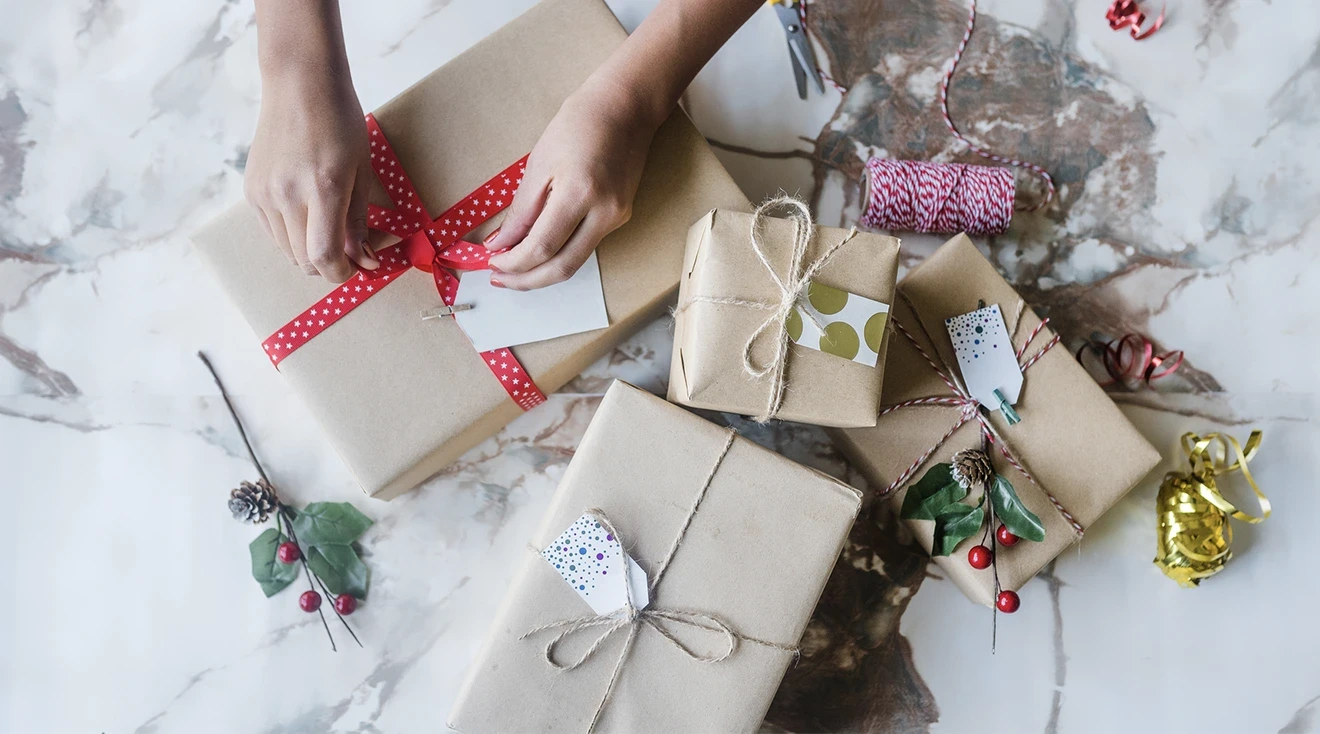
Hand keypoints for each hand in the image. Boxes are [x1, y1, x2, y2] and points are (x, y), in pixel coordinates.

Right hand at [244, 67, 378, 282]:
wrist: (299, 85)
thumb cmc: (340, 122)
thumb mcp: (362, 170)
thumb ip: (359, 220)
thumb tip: (365, 260)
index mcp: (323, 188)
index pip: (323, 255)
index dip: (341, 273)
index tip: (356, 269)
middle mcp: (287, 194)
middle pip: (303, 260)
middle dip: (329, 265)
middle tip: (348, 252)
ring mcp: (265, 193)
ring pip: (286, 250)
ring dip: (309, 252)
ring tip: (328, 229)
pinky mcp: (251, 190)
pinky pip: (272, 232)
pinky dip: (291, 236)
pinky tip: (306, 214)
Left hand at [484, 76, 660, 289]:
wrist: (625, 108)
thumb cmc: (579, 124)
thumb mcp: (540, 163)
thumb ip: (522, 210)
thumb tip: (502, 243)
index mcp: (580, 194)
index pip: (542, 247)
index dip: (514, 263)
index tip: (492, 262)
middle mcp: (604, 213)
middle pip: (563, 267)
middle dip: (528, 279)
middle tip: (501, 278)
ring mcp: (617, 218)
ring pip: (576, 261)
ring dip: (543, 271)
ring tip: (515, 268)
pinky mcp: (621, 216)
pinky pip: (585, 245)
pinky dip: (560, 252)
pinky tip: (540, 248)